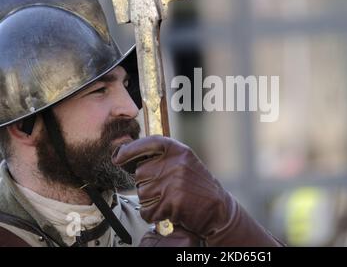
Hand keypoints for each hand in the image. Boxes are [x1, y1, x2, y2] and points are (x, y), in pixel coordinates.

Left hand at [112, 136, 283, 246]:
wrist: (218, 209)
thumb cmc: (197, 186)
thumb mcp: (184, 163)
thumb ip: (162, 158)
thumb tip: (126, 157)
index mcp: (179, 150)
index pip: (149, 143)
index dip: (130, 150)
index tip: (117, 158)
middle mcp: (176, 163)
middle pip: (140, 173)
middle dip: (147, 184)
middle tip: (165, 189)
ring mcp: (173, 182)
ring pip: (141, 193)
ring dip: (150, 201)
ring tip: (169, 200)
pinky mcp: (172, 201)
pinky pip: (147, 210)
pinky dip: (153, 215)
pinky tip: (167, 211)